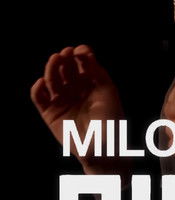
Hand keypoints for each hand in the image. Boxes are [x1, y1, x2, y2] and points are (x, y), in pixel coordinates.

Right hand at [30, 45, 129, 178]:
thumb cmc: (111, 121)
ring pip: (52, 80)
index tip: (80, 51)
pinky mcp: (50, 113)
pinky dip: (37, 89)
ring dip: (51, 68)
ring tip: (54, 60)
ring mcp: (62, 100)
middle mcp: (75, 89)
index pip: (82, 63)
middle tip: (65, 54)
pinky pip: (39, 98)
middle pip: (65, 68)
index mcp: (91, 83)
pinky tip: (42, 82)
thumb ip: (97, 72)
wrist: (103, 149)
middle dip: (64, 59)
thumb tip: (85, 54)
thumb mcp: (108, 92)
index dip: (80, 54)